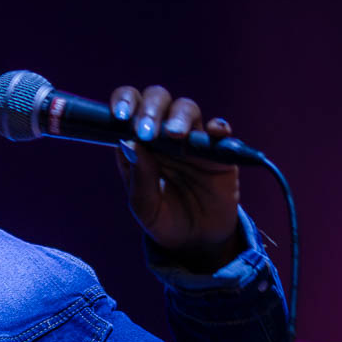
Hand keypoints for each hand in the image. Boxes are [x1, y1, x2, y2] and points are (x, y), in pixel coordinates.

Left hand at [111, 85, 242, 271]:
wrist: (197, 242)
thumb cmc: (164, 219)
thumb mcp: (144, 207)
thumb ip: (139, 177)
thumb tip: (130, 143)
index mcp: (138, 142)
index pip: (128, 107)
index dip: (124, 102)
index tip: (121, 116)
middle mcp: (163, 134)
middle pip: (157, 100)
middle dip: (151, 109)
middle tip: (147, 131)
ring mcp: (191, 139)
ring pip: (186, 109)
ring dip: (179, 117)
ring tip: (175, 135)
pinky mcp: (218, 151)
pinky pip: (220, 131)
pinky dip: (218, 127)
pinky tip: (214, 132)